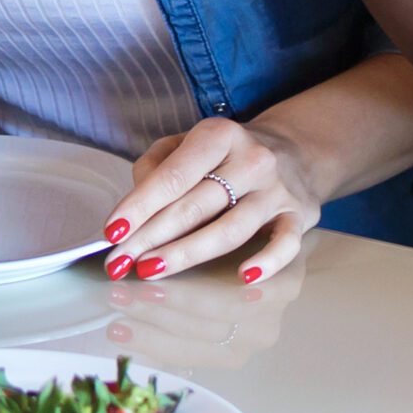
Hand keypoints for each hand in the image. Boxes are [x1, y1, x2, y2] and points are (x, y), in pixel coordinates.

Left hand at [100, 118, 321, 283]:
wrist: (296, 149)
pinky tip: (243, 276)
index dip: (139, 205)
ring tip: (152, 270)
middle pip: (195, 206)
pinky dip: (267, 262)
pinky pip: (286, 243)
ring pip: (230, 229)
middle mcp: (251, 160)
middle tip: (120, 262)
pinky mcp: (300, 215)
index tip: (113, 231)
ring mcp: (277, 190)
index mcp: (219, 136)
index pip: (173, 175)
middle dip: (151, 237)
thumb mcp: (190, 141)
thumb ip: (157, 164)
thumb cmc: (228, 153)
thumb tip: (135, 202)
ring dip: (187, 253)